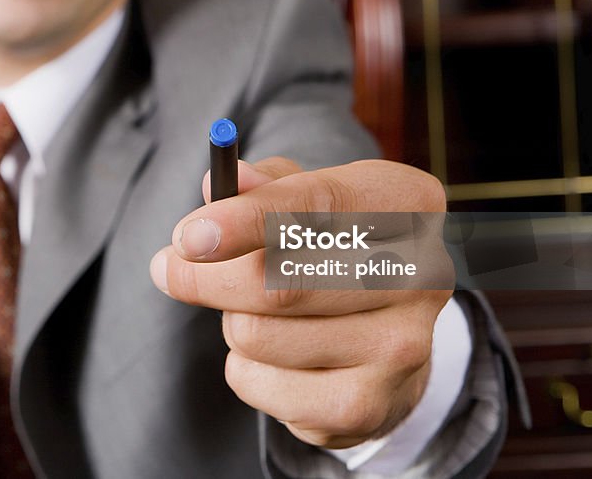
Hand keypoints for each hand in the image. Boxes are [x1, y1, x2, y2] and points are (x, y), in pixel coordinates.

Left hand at [149, 158, 452, 448]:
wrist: (386, 338)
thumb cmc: (332, 248)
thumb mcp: (308, 199)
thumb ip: (263, 186)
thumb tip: (218, 185)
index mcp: (408, 202)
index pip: (318, 204)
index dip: (245, 220)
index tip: (187, 236)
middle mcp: (421, 274)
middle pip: (279, 280)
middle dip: (206, 276)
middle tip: (170, 267)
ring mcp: (403, 347)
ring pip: (258, 334)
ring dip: (231, 321)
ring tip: (254, 314)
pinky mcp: (369, 406)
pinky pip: (259, 383)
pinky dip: (244, 368)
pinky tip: (274, 357)